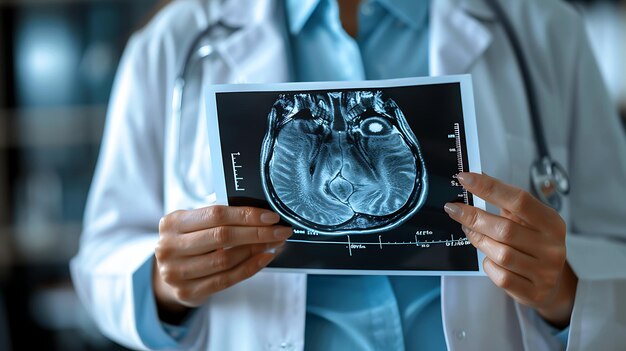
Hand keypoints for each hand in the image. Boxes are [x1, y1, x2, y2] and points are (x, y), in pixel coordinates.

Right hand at [153, 206, 291, 321]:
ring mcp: (176, 272)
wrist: (169, 273)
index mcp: (172, 223)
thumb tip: (262, 216)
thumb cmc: (190, 242)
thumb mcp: (194, 224)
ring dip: (256, 250)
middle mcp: (169, 247)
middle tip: (280, 231)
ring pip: (226, 259)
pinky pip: (226, 279)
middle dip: (257, 233)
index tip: (271, 216)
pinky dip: (250, 268)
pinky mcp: (187, 292)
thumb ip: (220, 219)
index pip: (216, 214)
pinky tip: (264, 258)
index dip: (246, 215)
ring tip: (274, 244)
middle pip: (223, 236)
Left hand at [444, 172, 576, 327]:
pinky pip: (501, 276)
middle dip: (474, 217)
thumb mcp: (527, 220)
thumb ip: (505, 202)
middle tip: (454, 209)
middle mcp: (552, 246)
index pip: (519, 199)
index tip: (465, 178)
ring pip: (500, 254)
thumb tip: (475, 178)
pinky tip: (489, 258)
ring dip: (479, 241)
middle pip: (505, 229)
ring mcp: (545, 271)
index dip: (489, 187)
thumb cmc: (533, 243)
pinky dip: (489, 265)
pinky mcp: (534, 292)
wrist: (551, 283)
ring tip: (471, 232)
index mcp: (552, 222)